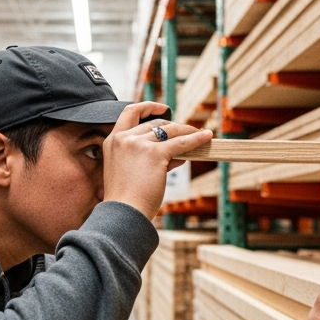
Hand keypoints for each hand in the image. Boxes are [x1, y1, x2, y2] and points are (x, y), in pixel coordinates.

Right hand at [102, 102, 212, 219]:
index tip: (163, 108)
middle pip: (155, 123)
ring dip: (187, 131)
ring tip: (199, 134)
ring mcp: (138, 144)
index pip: (129, 112)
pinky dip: (195, 138)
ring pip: (169, 130)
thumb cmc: (127, 199)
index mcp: (112, 141)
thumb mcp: (131, 171)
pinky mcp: (154, 153)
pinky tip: (206, 136)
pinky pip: (180, 143)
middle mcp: (124, 139)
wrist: (124, 213)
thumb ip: (150, 157)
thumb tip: (178, 152)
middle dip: (174, 127)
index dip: (148, 106)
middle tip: (187, 132)